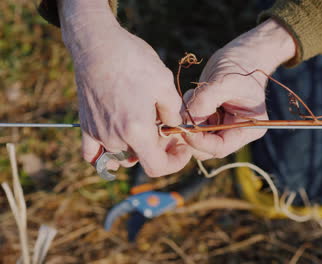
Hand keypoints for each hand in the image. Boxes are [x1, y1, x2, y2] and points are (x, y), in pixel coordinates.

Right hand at [58, 0, 190, 175]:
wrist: (97, 44)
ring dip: (136, 147)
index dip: (174, 162)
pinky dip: (105, 153)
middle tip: (167, 127)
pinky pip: (93, 153)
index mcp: (137, 131)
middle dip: (158, 149)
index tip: (181, 149)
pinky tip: (117, 140)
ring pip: (121, 155)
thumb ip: (174, 113)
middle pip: (141, 158)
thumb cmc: (133, 61)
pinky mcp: (85, 125)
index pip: (157, 167)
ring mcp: (97, 133)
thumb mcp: (165, 85)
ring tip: (145, 123)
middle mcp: (115, 138)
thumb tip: (175, 126)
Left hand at [183, 19, 295, 159]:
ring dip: (188, 120)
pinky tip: (194, 94)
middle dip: (191, 132)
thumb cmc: (240, 65)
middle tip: (182, 110)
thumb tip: (183, 122)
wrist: (243, 53)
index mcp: (248, 128)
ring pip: (196, 137)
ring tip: (194, 95)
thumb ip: (204, 102)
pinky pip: (193, 124)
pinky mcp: (211, 119)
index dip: (199, 142)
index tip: (183, 128)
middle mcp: (236, 132)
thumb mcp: (223, 81)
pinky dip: (187, 112)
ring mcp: (223, 127)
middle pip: (206, 148)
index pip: (220, 147)